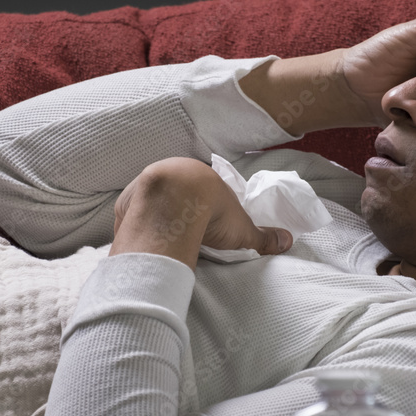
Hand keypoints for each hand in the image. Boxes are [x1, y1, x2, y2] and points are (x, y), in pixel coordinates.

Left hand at [112, 158, 292, 268]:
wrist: (172, 207)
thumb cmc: (211, 214)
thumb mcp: (242, 230)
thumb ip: (263, 237)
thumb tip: (288, 241)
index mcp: (201, 177)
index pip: (204, 190)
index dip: (205, 206)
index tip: (205, 222)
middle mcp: (172, 174)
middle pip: (176, 194)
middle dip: (179, 211)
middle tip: (184, 232)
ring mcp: (148, 186)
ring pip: (152, 202)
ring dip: (156, 217)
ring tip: (162, 238)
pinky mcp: (128, 202)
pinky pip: (133, 214)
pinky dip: (138, 227)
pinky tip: (143, 240)